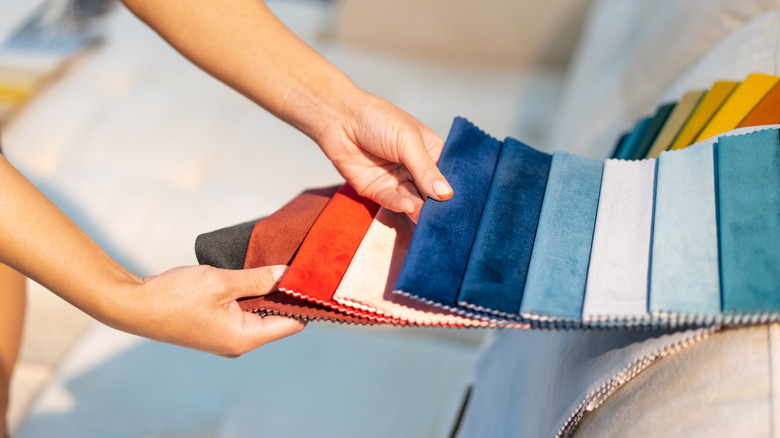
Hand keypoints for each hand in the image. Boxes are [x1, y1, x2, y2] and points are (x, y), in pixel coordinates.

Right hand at [113, 265, 304, 357]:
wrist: (133, 305)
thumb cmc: (175, 296)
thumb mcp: (222, 281)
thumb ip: (259, 278)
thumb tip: (289, 273)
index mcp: (245, 339)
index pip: (292, 322)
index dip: (305, 300)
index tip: (317, 277)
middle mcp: (239, 343)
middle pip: (277, 316)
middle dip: (287, 291)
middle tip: (301, 264)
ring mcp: (226, 336)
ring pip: (259, 310)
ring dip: (267, 289)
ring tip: (282, 263)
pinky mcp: (215, 326)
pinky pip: (242, 309)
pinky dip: (250, 292)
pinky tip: (256, 272)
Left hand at [314, 92, 452, 220]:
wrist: (339, 118)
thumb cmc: (377, 119)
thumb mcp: (408, 141)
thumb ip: (425, 169)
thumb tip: (446, 194)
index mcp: (429, 151)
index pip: (446, 175)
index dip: (452, 188)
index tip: (462, 204)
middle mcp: (414, 169)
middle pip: (430, 192)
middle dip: (436, 205)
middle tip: (444, 217)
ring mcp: (396, 181)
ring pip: (412, 200)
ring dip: (418, 209)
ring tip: (425, 215)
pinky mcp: (376, 190)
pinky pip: (391, 202)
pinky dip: (399, 205)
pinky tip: (408, 207)